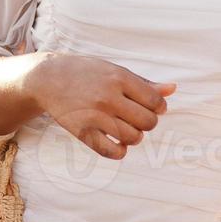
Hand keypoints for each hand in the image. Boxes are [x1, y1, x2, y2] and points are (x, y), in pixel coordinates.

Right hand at [25, 53, 175, 158]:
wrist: (47, 78)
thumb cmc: (86, 72)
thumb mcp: (115, 70)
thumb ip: (144, 83)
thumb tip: (173, 89)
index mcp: (119, 78)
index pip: (155, 101)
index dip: (159, 107)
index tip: (151, 107)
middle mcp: (108, 97)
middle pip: (147, 122)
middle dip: (147, 122)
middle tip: (137, 118)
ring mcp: (95, 116)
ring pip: (133, 137)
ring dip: (134, 136)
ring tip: (126, 128)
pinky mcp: (82, 132)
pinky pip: (111, 152)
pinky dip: (120, 151)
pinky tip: (116, 142)